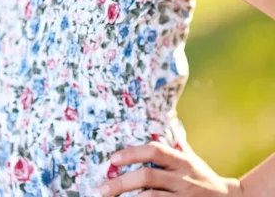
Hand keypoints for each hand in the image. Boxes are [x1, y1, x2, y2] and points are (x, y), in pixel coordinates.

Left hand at [95, 141, 242, 195]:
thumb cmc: (204, 178)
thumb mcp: (192, 159)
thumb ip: (178, 143)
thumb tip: (169, 118)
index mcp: (181, 160)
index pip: (154, 150)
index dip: (132, 152)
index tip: (112, 159)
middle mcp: (181, 178)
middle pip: (148, 176)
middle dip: (121, 182)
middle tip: (102, 188)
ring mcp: (183, 196)